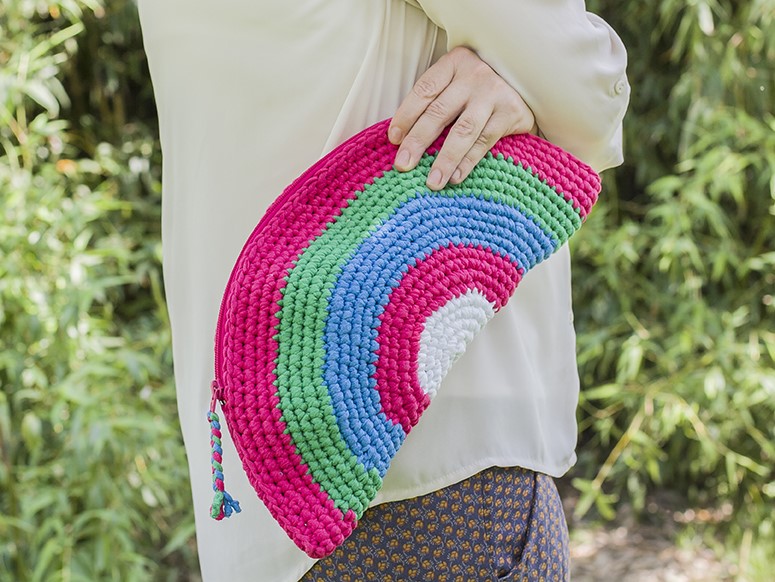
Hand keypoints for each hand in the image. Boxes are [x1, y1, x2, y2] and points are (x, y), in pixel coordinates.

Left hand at [389, 46, 537, 190]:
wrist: (528, 82)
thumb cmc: (480, 89)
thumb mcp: (456, 83)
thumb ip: (435, 102)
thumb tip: (403, 140)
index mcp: (454, 64)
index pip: (424, 90)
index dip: (406, 115)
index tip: (393, 139)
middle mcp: (474, 75)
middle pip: (439, 112)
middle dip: (418, 141)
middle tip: (403, 165)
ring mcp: (494, 93)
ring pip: (463, 130)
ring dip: (445, 159)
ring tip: (432, 182)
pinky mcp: (511, 112)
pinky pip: (485, 142)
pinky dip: (468, 162)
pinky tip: (456, 177)